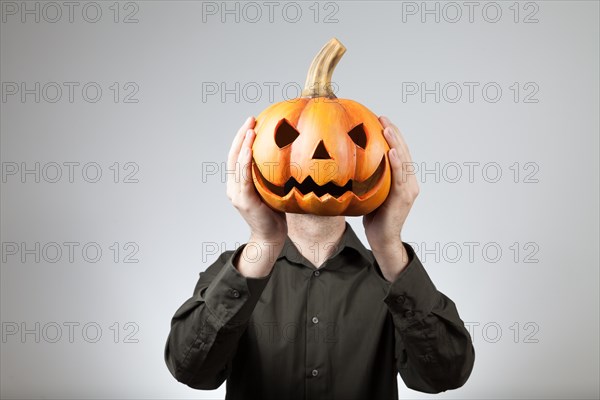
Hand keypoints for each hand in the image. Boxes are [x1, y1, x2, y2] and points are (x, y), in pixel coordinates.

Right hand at [226, 116, 287, 248]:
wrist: (271, 237)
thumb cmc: (275, 214)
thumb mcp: (273, 189)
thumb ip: (272, 175)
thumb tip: (288, 155)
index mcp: (239, 184)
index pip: (237, 156)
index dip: (242, 139)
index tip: (252, 123)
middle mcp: (233, 187)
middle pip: (233, 156)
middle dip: (240, 135)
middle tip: (250, 119)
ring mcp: (236, 193)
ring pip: (236, 163)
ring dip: (242, 144)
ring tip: (250, 129)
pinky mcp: (243, 199)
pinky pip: (243, 176)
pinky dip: (245, 161)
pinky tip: (250, 148)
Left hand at [363, 116, 418, 279]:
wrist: (382, 239)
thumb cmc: (372, 217)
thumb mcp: (367, 192)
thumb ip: (363, 177)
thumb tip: (343, 161)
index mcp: (401, 179)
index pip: (397, 152)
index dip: (391, 135)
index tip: (380, 119)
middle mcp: (409, 181)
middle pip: (403, 151)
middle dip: (394, 133)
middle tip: (383, 117)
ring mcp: (408, 189)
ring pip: (403, 160)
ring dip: (396, 142)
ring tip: (387, 128)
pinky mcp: (404, 197)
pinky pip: (400, 177)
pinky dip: (396, 163)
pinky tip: (390, 151)